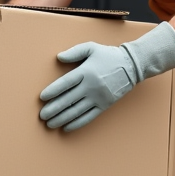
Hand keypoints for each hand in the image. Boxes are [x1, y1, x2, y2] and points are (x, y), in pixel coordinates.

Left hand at [38, 22, 174, 131]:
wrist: (131, 66)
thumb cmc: (109, 55)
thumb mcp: (91, 48)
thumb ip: (74, 52)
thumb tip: (59, 57)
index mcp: (85, 71)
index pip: (65, 83)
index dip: (52, 91)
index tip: (42, 98)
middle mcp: (90, 86)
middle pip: (68, 100)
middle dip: (53, 109)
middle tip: (42, 115)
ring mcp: (97, 97)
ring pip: (76, 111)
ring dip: (62, 118)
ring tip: (50, 123)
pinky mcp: (104, 105)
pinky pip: (88, 117)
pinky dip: (76, 123)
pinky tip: (66, 127)